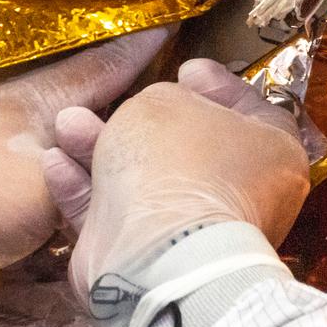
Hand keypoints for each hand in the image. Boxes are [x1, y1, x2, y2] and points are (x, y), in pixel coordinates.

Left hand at [0, 28, 170, 282]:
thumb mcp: (47, 189)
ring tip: (114, 119)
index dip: (138, 49)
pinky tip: (61, 163)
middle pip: (76, 85)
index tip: (171, 19)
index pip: (104, 65)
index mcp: (41, 97)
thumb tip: (111, 165)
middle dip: (113, 77)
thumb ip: (86, 175)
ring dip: (80, 116)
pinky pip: (28, 146)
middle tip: (153, 69)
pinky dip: (52, 150)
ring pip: (50, 115)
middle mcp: (14, 101)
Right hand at [41, 58, 309, 297]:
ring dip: (102, 147)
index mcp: (271, 154)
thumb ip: (162, 99)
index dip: (217, 84)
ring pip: (145, 179)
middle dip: (142, 119)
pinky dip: (86, 188)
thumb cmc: (176, 165)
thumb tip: (159, 110)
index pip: (253, 110)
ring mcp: (194, 230)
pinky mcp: (150, 256)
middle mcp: (240, 194)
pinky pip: (117, 214)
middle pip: (189, 145)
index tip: (187, 69)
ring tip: (67, 122)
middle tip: (120, 96)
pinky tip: (55, 162)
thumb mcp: (166, 103)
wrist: (152, 252)